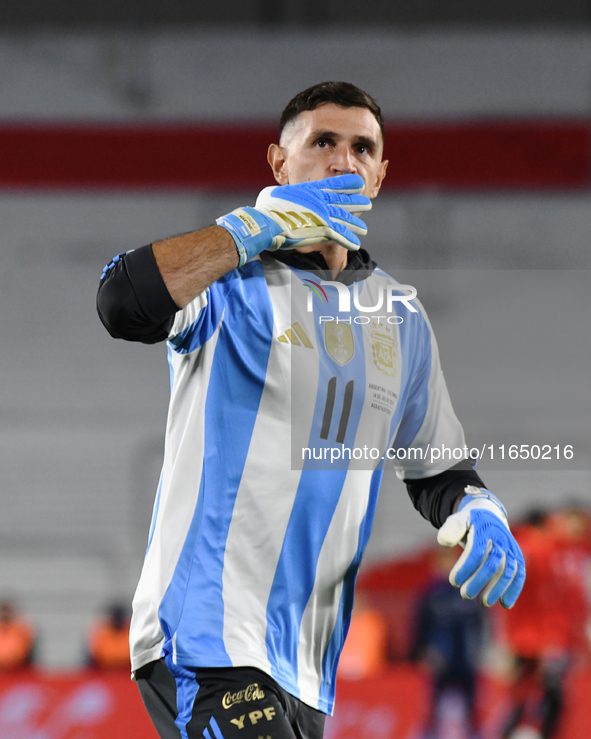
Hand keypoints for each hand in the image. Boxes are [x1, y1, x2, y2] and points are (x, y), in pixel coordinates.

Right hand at [216, 174, 370, 265]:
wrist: (266, 222)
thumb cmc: (266, 208)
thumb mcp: (275, 194)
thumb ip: (286, 196)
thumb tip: (281, 198)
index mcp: (310, 190)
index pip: (333, 185)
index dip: (347, 184)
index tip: (358, 183)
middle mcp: (320, 201)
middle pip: (343, 201)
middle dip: (356, 203)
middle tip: (367, 204)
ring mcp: (323, 215)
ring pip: (345, 219)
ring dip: (355, 224)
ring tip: (364, 228)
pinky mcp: (324, 230)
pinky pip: (341, 236)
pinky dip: (349, 241)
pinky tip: (356, 244)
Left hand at [437, 486, 525, 607]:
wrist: (489, 516)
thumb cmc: (468, 522)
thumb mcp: (457, 521)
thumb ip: (450, 529)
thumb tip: (443, 542)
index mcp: (484, 528)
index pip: (476, 550)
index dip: (466, 567)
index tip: (454, 582)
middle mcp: (500, 537)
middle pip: (492, 563)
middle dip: (479, 581)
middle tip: (465, 595)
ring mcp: (511, 547)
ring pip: (507, 570)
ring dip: (497, 588)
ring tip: (484, 603)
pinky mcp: (517, 556)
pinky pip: (519, 573)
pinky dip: (514, 589)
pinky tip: (505, 604)